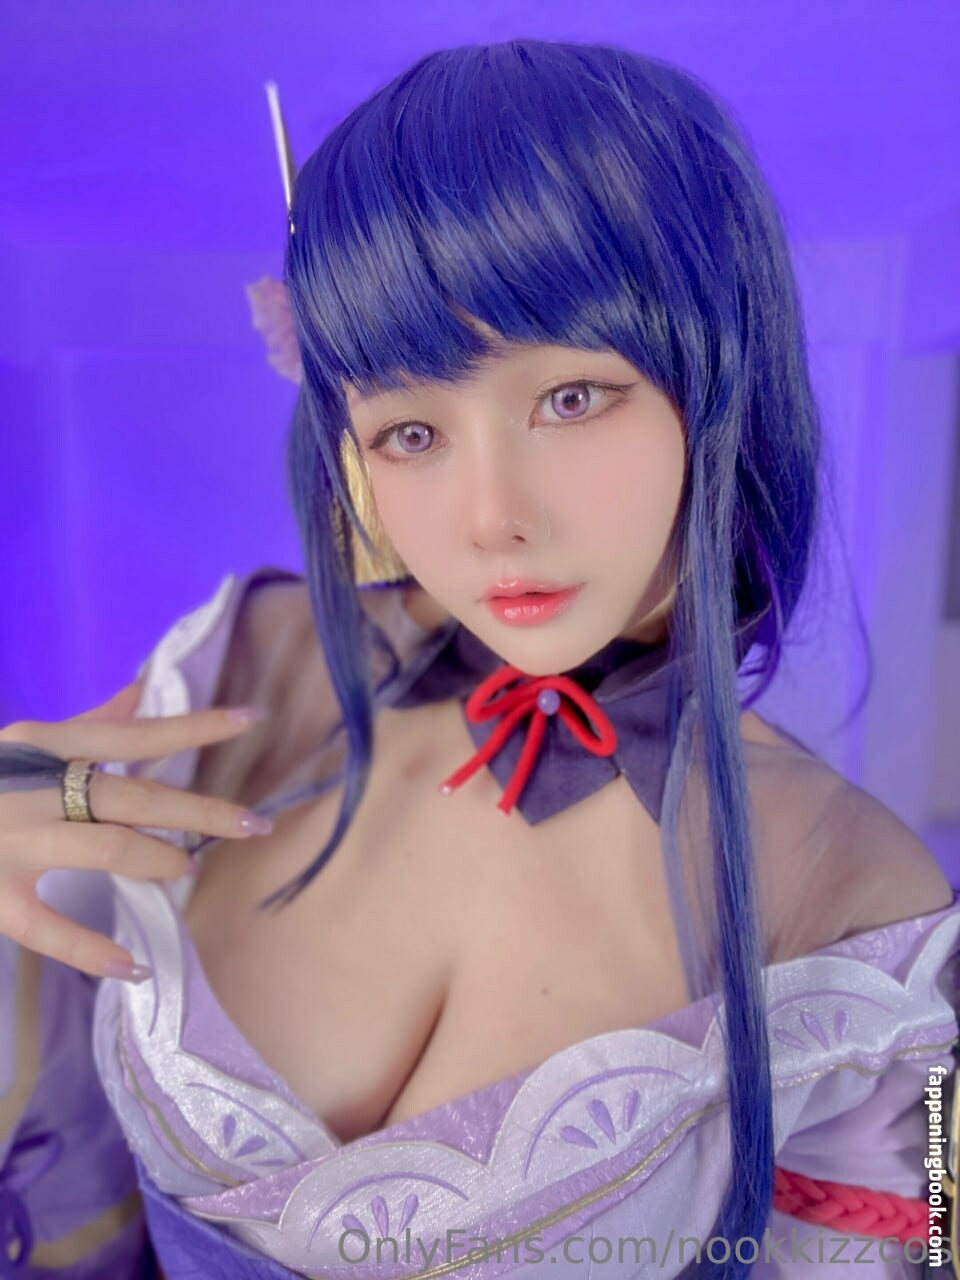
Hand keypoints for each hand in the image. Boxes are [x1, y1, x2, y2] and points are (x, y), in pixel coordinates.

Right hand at [0, 680, 272, 980]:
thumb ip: (88, 722)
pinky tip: (130, 964)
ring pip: (105, 847)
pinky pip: (47, 927)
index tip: (252, 719)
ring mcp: (12, 841)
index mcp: (45, 745)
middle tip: (253, 824)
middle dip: (200, 811)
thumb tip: (141, 691)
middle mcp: (34, 787)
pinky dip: (90, 949)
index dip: (196, 727)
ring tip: (186, 869)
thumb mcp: (22, 740)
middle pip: (135, 795)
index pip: (136, 734)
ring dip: (157, 859)